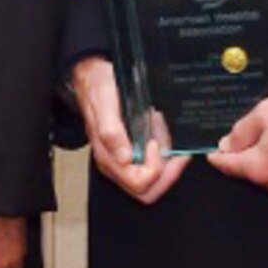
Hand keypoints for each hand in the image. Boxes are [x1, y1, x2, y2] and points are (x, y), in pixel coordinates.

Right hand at [70, 55, 186, 203]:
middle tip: (177, 154)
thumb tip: (124, 158)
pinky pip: (151, 169)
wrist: (90, 77)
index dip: (154, 168)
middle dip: (167, 174)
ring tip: (170, 143)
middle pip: (146, 190)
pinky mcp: (130, 153)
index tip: (155, 144)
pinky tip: (164, 139)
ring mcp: (122, 160)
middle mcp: (115, 164)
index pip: (138, 182)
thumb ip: (111, 131)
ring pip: (152, 183)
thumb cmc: (97, 87)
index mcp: (107, 156)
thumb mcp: (104, 102)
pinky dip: (164, 158)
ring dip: (167, 166)